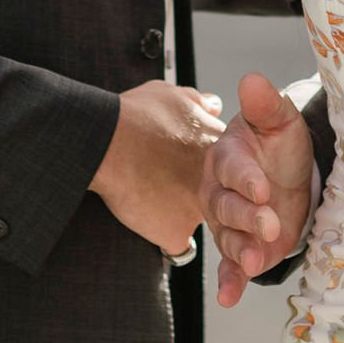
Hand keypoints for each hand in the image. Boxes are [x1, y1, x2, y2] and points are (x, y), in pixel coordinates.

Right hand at [91, 80, 225, 255]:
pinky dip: (166, 237)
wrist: (111, 142)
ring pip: (204, 224)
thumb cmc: (139, 115)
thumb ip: (199, 104)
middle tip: (184, 190)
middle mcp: (218, 184)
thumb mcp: (176, 97)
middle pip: (224, 200)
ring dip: (188, 219)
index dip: (216, 171)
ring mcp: (199, 211)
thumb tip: (213, 105)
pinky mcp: (176, 233)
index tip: (195, 167)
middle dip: (214, 201)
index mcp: (222, 151)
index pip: (232, 170)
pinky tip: (151, 222)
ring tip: (165, 205)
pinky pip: (178, 245)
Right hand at [205, 73, 315, 308]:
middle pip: (227, 207)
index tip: (262, 188)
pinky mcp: (240, 247)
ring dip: (241, 252)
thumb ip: (266, 104)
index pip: (233, 168)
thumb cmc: (280, 145)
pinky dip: (229, 282)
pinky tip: (229, 298)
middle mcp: (221, 192)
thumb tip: (252, 78)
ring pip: (228, 238)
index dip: (246, 179)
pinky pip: (229, 267)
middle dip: (247, 217)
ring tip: (256, 262)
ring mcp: (228, 223)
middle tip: (268, 225)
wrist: (289, 176)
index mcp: (228, 158)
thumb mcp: (280, 121)